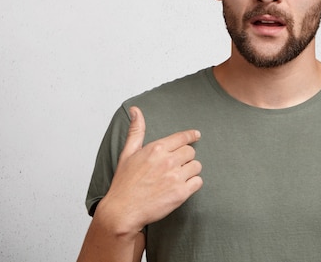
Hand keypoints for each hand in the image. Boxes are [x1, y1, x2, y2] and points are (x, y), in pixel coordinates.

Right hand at [98, 106, 202, 234]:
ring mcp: (175, 177)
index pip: (182, 137)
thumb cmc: (124, 183)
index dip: (191, 136)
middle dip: (185, 157)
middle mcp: (168, 161)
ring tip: (177, 177)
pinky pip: (198, 182)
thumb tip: (136, 110)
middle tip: (175, 165)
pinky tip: (182, 187)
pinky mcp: (181, 193)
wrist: (123, 211)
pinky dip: (193, 184)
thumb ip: (136, 131)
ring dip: (190, 171)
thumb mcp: (128, 153)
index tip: (196, 135)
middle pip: (190, 152)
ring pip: (196, 166)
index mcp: (156, 149)